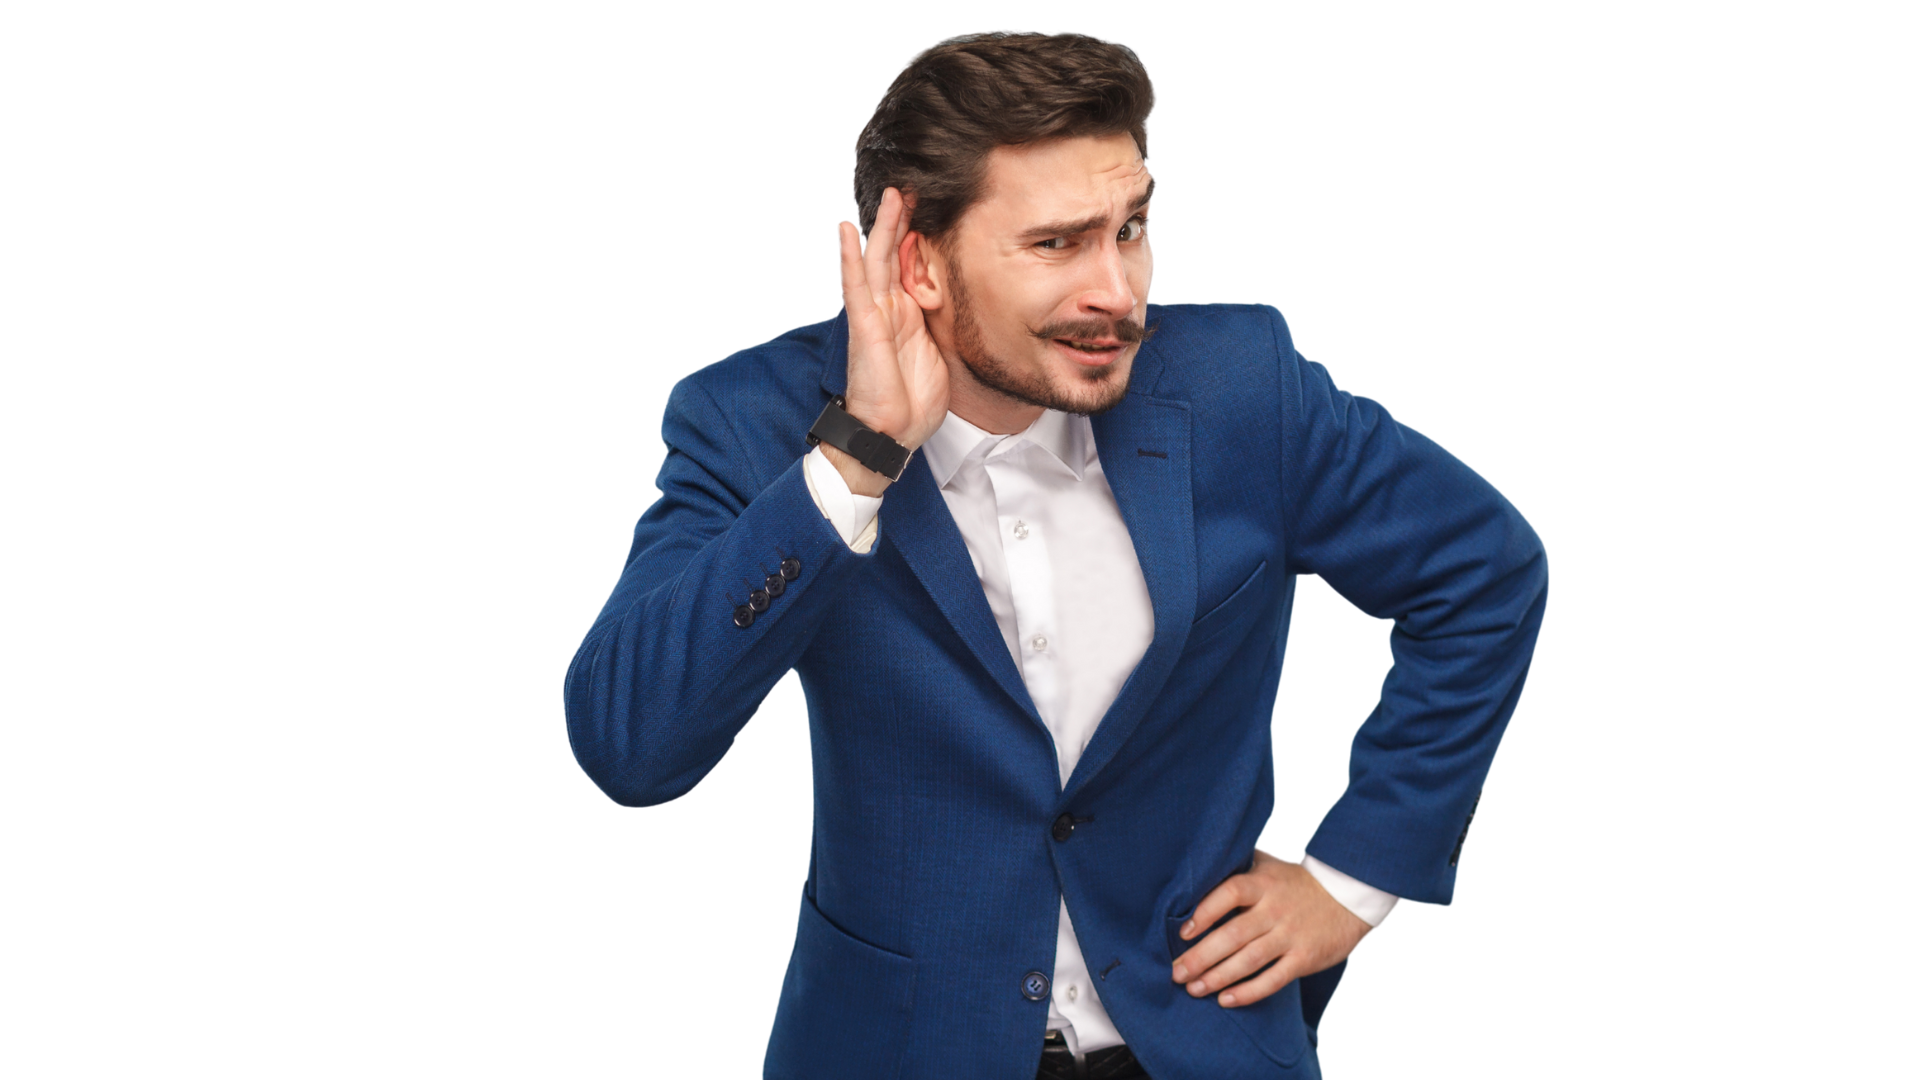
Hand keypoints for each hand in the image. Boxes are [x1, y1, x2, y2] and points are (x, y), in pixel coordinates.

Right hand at [830, 188, 948, 495]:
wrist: (892, 433)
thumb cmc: (912, 402)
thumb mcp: (939, 354)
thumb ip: (942, 327)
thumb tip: (964, 309)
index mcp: (908, 314)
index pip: (910, 265)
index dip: (918, 235)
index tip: (933, 205)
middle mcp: (889, 309)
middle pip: (893, 253)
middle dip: (903, 219)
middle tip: (913, 185)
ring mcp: (875, 315)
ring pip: (877, 260)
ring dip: (883, 225)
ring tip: (891, 193)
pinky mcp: (865, 326)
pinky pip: (856, 286)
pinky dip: (850, 256)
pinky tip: (849, 229)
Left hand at [1170, 850, 1369, 1007]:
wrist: (1348, 897)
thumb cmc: (1296, 883)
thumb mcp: (1268, 866)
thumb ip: (1238, 866)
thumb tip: (1198, 862)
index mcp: (1263, 883)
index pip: (1230, 893)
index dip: (1205, 912)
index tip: (1182, 932)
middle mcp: (1275, 909)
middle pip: (1233, 934)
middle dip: (1201, 957)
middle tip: (1176, 972)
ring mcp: (1290, 935)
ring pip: (1249, 960)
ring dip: (1218, 977)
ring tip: (1193, 989)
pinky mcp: (1304, 958)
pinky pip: (1273, 979)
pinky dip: (1248, 992)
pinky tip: (1225, 1000)